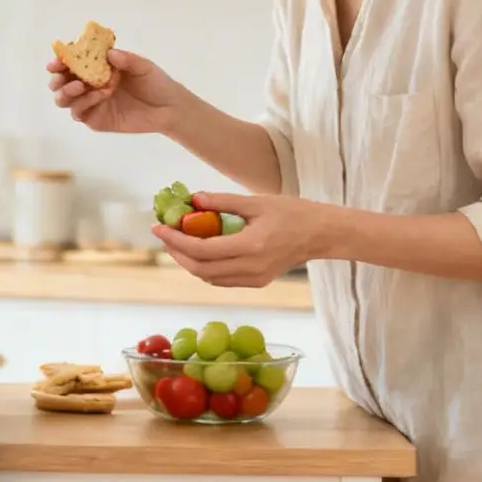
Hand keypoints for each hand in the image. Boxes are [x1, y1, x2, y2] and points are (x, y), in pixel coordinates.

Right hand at [46, 47, 186, 135]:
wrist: (169, 108)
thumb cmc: (156, 83)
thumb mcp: (143, 66)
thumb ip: (125, 59)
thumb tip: (108, 53)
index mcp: (97, 68)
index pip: (71, 64)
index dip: (60, 62)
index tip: (58, 61)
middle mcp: (89, 85)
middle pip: (60, 84)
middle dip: (57, 79)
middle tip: (62, 76)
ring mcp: (91, 104)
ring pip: (64, 100)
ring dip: (67, 92)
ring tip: (81, 86)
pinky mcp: (96, 119)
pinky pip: (80, 113)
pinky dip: (85, 103)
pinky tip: (101, 95)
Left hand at [154, 192, 329, 286]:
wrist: (323, 234)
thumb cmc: (294, 213)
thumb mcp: (257, 202)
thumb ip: (223, 202)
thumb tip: (193, 199)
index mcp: (251, 247)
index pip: (202, 250)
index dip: (176, 241)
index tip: (159, 227)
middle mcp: (251, 268)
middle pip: (200, 269)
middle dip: (177, 252)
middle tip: (164, 234)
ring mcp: (255, 279)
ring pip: (209, 277)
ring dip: (188, 261)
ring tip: (177, 241)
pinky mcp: (257, 282)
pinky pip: (222, 280)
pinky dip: (205, 267)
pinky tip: (198, 251)